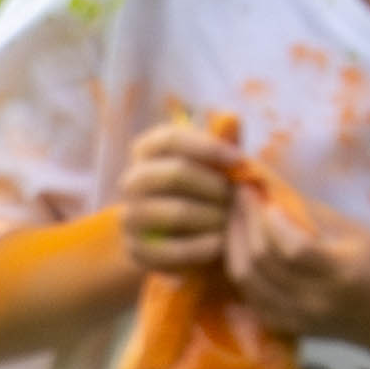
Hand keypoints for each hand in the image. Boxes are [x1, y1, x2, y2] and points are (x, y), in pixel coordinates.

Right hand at [112, 112, 245, 273]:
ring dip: (210, 217)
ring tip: (229, 222)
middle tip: (235, 198)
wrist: (175, 237)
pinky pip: (168, 250)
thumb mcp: (211, 165)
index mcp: (147, 151)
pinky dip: (199, 248)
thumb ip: (221, 145)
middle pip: (173, 174)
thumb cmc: (201, 191)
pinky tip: (219, 245)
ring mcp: (130, 216)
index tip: (239, 160)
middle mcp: (133, 181)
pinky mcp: (135, 250)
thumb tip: (232, 118)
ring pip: (172, 212)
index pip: (171, 138)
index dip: (207, 147)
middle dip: (213, 186)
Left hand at [218, 151, 369, 340]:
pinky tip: (238, 244)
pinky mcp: (284, 326)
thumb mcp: (352, 230)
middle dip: (244, 222)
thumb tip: (262, 180)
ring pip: (246, 279)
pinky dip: (238, 266)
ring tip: (235, 215)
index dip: (268, 218)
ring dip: (232, 242)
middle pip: (262, 261)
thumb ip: (305, 210)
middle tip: (239, 195)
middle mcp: (316, 300)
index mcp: (341, 273)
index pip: (292, 248)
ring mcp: (298, 318)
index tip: (258, 191)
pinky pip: (246, 294)